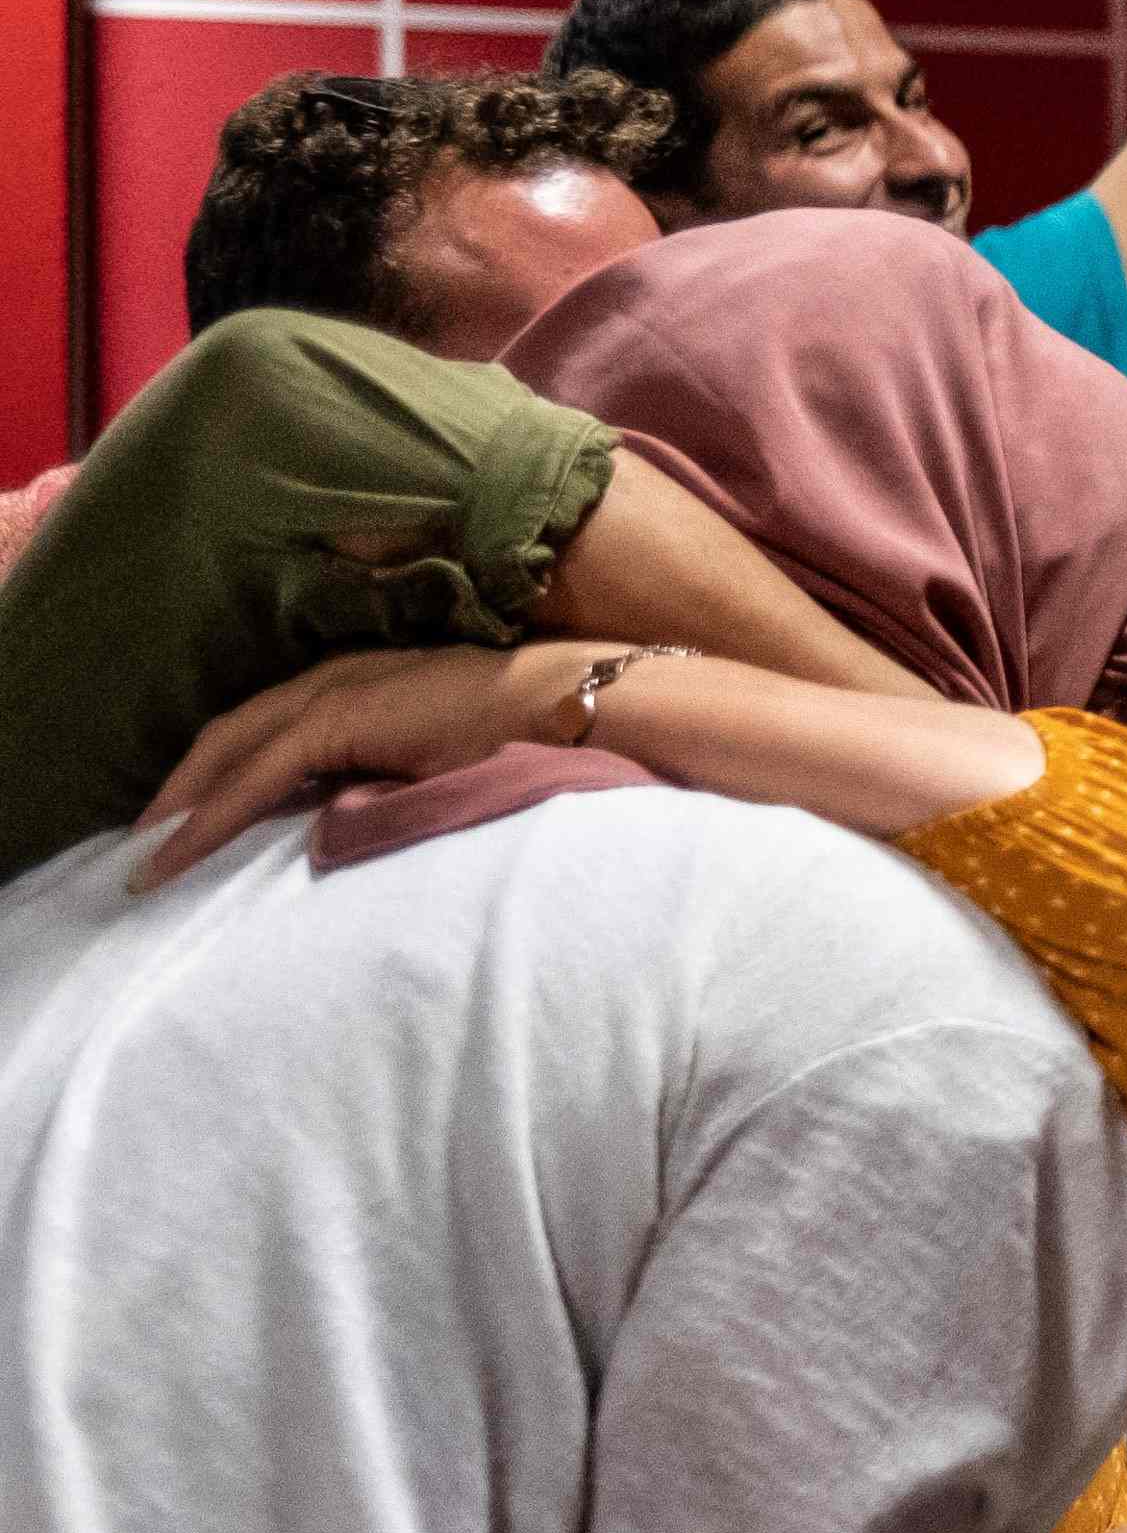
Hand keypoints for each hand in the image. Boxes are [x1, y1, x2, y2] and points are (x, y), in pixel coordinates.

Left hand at [132, 638, 615, 886]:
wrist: (575, 706)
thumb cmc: (535, 738)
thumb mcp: (442, 760)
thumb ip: (391, 779)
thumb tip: (343, 826)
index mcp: (366, 685)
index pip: (272, 729)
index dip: (224, 772)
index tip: (193, 818)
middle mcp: (338, 678)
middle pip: (233, 733)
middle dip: (184, 787)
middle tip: (144, 839)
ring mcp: (335, 693)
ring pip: (231, 749)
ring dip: (183, 803)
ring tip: (147, 854)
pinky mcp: (338, 719)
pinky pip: (254, 773)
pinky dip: (209, 814)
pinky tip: (178, 849)